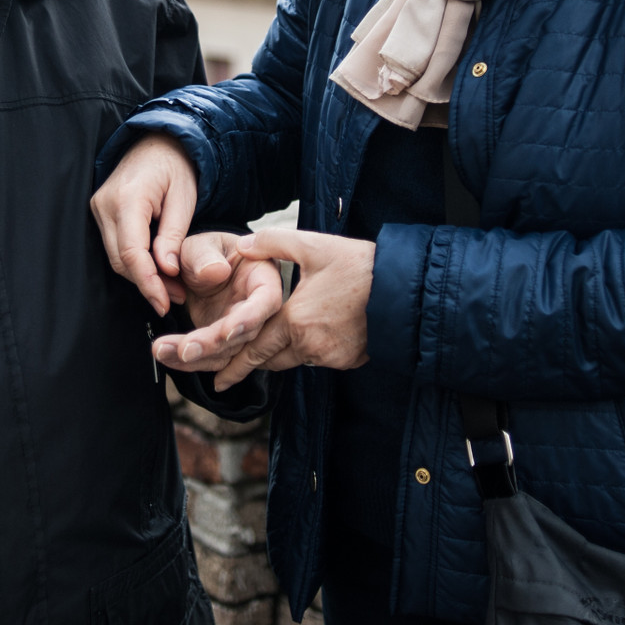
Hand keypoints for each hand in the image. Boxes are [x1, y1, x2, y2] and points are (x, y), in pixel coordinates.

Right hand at [90, 134, 197, 315]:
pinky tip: (157, 270)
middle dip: (147, 284)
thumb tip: (167, 271)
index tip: (164, 302)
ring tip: (171, 287)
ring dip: (142, 276)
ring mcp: (99, 208)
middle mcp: (106, 204)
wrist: (158, 142)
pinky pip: (115, 246)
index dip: (148, 282)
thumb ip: (174, 235)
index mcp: (128, 198)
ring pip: (116, 257)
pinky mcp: (101, 214)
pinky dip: (135, 262)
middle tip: (175, 297)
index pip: (132, 252)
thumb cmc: (174, 166)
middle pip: (120, 259)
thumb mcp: (184, 198)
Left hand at [151, 233, 284, 388]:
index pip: (265, 300)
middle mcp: (257, 308)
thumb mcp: (202, 244)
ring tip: (162, 350)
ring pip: (225, 352)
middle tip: (184, 349)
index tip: (226, 332)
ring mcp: (240, 329)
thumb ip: (206, 255)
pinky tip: (167, 356)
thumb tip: (216, 271)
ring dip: (194, 357)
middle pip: (244, 334)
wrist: (194, 267)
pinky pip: (209, 358)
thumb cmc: (206, 251)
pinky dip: (186, 361)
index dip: (248, 319)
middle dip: (212, 345)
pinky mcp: (223, 343)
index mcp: (262, 277)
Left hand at [210, 228, 374, 388]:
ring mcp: (332, 356)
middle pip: (272, 360)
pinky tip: (315, 332)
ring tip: (273, 343)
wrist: (406, 290)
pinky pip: (320, 358)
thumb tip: (243, 244)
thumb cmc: (360, 266)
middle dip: (253, 363)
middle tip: (231, 370)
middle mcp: (310, 345)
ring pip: (296, 359)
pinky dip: (310, 349)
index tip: (217, 382)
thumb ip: (273, 242)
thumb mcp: (314, 246)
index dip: (234, 366)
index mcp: (295, 320)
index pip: (255, 349)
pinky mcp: (350, 360)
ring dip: (283, 353)